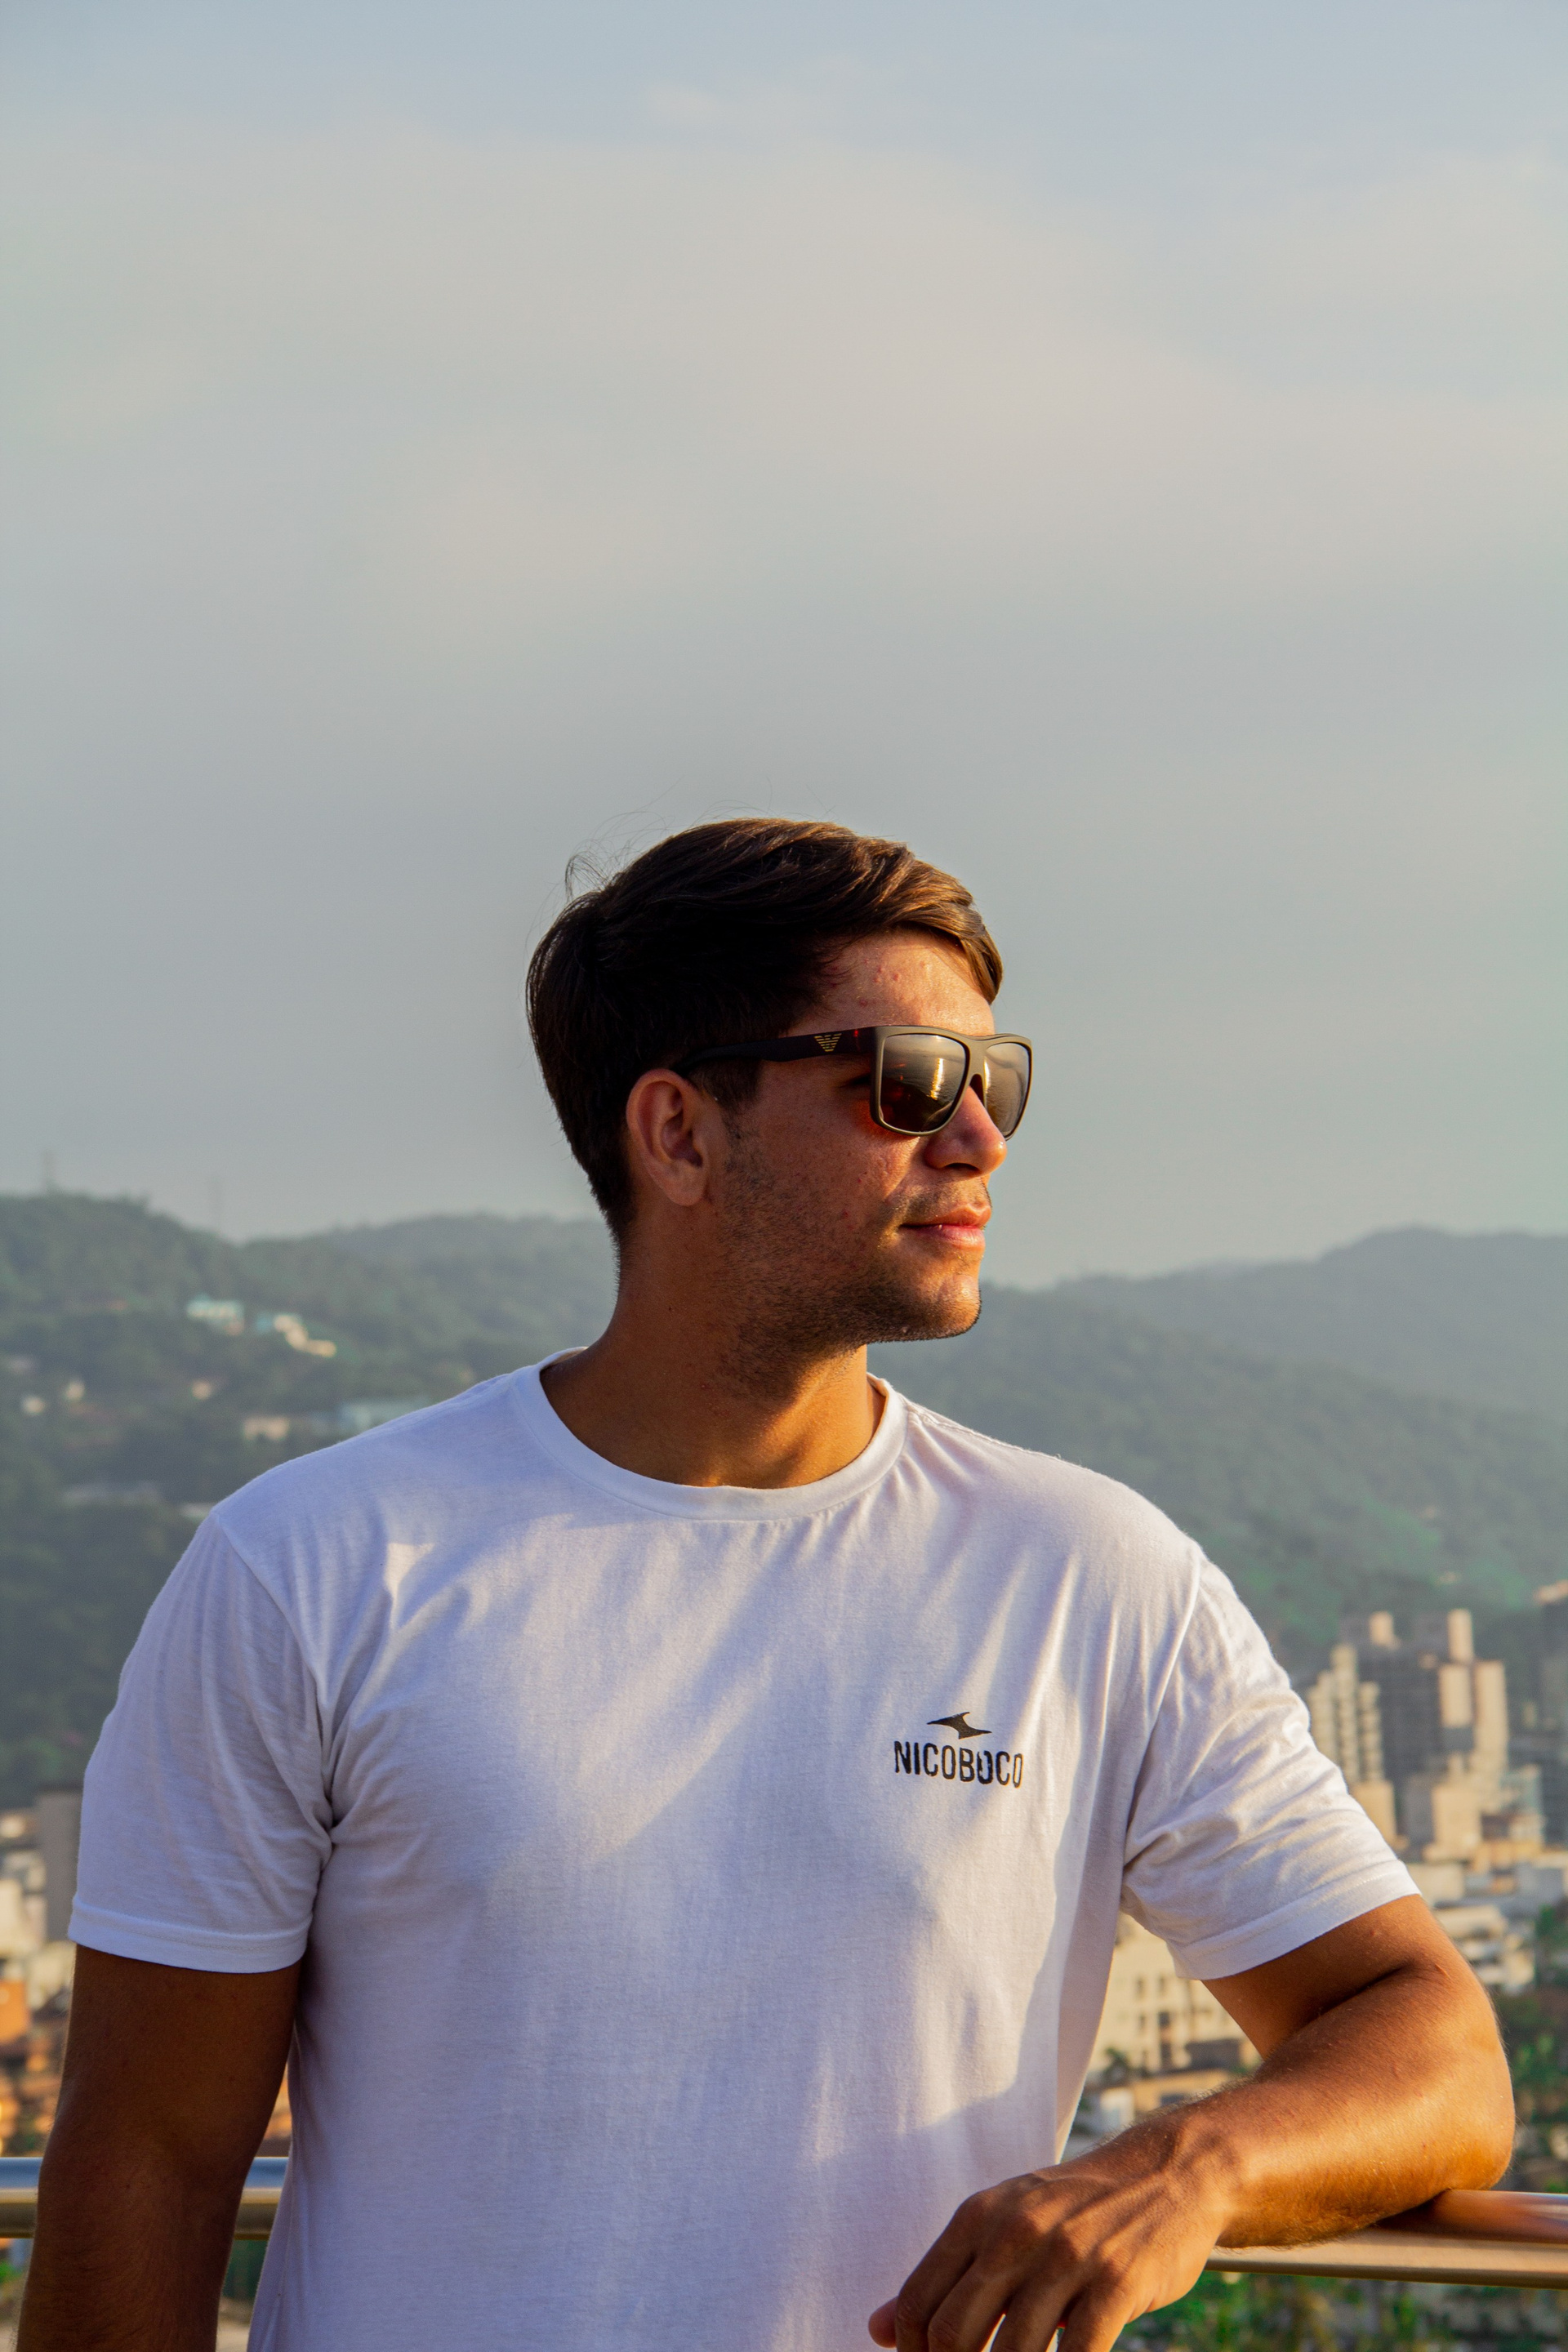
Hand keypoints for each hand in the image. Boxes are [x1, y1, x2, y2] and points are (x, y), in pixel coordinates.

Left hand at [867, 2127, 1227, 2351]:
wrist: (1168, 2172)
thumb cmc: (1076, 2208)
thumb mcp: (1004, 2221)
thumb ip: (945, 2274)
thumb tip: (876, 2330)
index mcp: (979, 2215)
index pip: (918, 2306)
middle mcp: (1016, 2231)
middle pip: (953, 2335)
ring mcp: (1068, 2256)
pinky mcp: (1118, 2282)